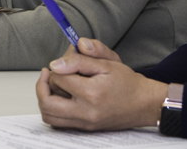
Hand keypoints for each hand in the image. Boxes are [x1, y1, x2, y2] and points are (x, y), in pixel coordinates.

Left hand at [36, 38, 166, 131]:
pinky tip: (61, 97)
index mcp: (91, 93)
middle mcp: (86, 112)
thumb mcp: (108, 62)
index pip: (59, 79)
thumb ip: (82, 58)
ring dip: (45, 99)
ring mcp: (84, 123)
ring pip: (49, 115)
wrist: (143, 103)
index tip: (65, 61)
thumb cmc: (127, 82)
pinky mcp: (85, 128)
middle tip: (48, 74)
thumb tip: (57, 62)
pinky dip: (54, 110)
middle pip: (47, 103)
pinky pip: (59, 123)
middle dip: (42, 85)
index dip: (58, 66)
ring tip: (53, 85)